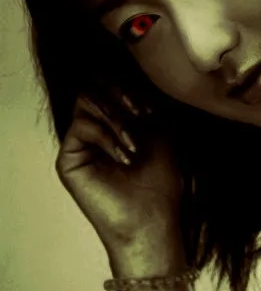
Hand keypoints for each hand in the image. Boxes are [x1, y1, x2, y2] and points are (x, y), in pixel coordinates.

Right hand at [55, 81, 183, 255]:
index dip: (129, 88)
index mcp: (115, 122)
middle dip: (123, 97)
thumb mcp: (162, 134)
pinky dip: (107, 136)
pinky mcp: (69, 160)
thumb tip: (142, 71)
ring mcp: (80, 145)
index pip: (110, 85)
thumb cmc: (162, 183)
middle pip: (95, 87)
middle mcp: (94, 130)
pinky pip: (81, 126)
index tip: (152, 108)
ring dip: (117, 118)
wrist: (154, 220)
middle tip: (144, 116)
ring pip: (86, 102)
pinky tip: (126, 158)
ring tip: (137, 144)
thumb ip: (147, 103)